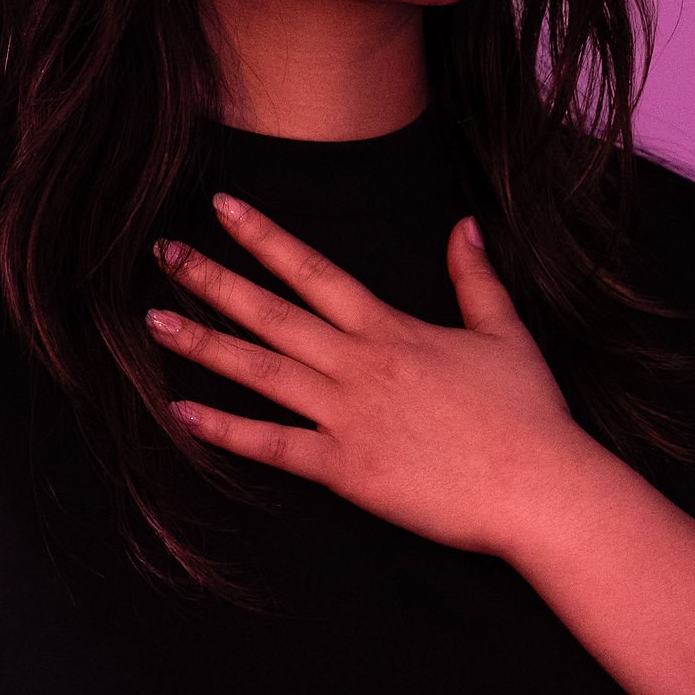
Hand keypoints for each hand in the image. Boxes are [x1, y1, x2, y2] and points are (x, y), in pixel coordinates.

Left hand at [146, 194, 588, 556]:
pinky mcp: (347, 469)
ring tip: (154, 321)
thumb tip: (463, 224)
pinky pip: (272, 446)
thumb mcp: (504, 332)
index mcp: (392, 329)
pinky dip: (224, 430)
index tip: (222, 207)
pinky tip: (180, 413)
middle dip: (213, 279)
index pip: (314, 270)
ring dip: (203, 345)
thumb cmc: (528, 415)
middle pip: (271, 312)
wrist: (540, 487)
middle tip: (162, 253)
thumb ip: (474, 277)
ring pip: (260, 372)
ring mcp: (348, 415)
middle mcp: (360, 363)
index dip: (264, 236)